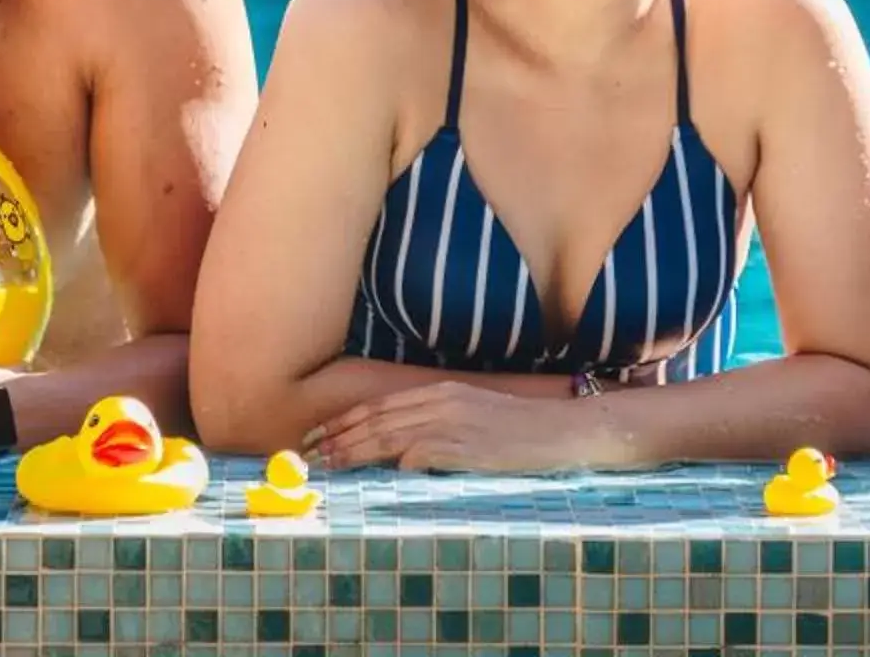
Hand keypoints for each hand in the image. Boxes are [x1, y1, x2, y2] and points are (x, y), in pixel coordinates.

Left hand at [310, 382, 590, 473]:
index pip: (380, 404)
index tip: (316, 434)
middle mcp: (442, 401)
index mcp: (442, 391)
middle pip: (377, 419)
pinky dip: (396, 465)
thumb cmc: (521, 431)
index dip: (343, 420)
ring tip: (327, 466)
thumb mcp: (474, 416)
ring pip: (389, 436)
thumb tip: (401, 449)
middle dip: (338, 437)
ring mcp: (454, 423)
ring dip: (353, 452)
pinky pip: (420, 455)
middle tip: (307, 454)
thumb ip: (438, 423)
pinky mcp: (466, 447)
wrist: (563, 430)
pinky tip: (378, 478)